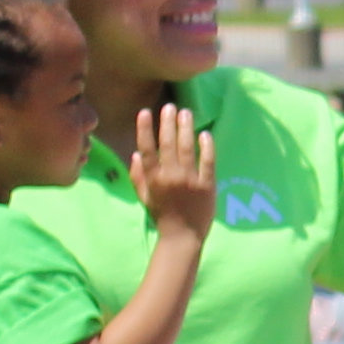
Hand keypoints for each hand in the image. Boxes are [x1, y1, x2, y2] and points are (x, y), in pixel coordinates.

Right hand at [127, 102, 217, 236]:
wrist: (182, 236)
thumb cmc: (162, 215)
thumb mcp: (144, 196)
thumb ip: (137, 175)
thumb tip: (135, 153)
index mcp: (153, 179)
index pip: (146, 149)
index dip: (144, 129)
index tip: (144, 112)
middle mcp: (170, 177)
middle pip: (167, 144)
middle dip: (167, 123)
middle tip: (169, 106)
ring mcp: (190, 181)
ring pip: (187, 148)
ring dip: (185, 128)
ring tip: (185, 112)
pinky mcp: (207, 186)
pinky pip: (208, 162)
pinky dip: (207, 146)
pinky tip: (204, 133)